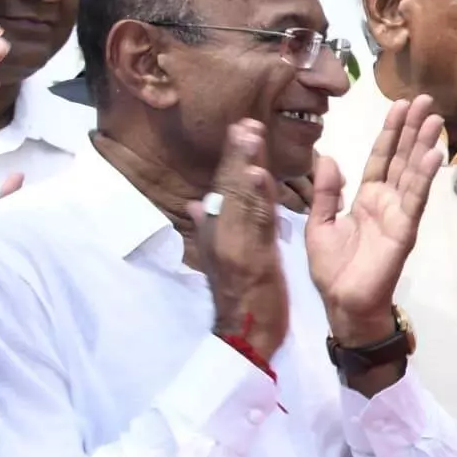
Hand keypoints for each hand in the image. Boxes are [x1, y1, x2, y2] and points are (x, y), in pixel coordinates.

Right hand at [181, 118, 288, 362]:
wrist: (244, 333)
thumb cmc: (240, 297)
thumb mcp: (220, 258)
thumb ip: (209, 229)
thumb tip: (195, 202)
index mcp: (217, 232)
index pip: (224, 189)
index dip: (231, 160)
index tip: (240, 129)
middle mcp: (220, 235)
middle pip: (229, 189)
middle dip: (238, 155)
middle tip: (247, 123)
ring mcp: (234, 246)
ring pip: (240, 201)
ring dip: (246, 166)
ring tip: (252, 137)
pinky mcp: (250, 259)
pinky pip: (255, 225)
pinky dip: (258, 199)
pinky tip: (261, 176)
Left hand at [308, 92, 444, 346]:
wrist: (343, 304)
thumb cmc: (333, 270)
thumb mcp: (318, 223)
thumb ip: (325, 192)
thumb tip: (327, 158)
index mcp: (366, 198)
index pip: (380, 157)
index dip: (390, 132)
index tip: (399, 105)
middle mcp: (386, 201)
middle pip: (401, 157)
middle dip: (412, 128)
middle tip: (425, 99)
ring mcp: (398, 214)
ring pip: (412, 172)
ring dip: (424, 144)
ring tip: (435, 118)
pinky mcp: (404, 230)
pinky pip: (415, 199)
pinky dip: (424, 176)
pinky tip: (434, 154)